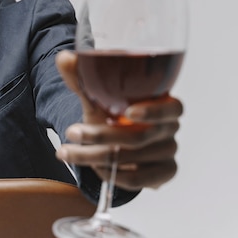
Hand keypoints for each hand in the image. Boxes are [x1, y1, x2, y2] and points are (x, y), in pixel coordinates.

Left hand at [54, 50, 182, 190]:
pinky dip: (110, 175)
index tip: (128, 112)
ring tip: (67, 152)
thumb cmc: (111, 113)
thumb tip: (64, 57)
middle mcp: (170, 129)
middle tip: (71, 132)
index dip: (153, 111)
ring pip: (130, 159)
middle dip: (100, 136)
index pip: (173, 108)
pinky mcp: (162, 174)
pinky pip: (137, 180)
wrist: (114, 143)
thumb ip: (82, 78)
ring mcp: (168, 153)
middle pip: (139, 137)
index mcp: (163, 104)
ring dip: (94, 157)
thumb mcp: (97, 96)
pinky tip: (92, 169)